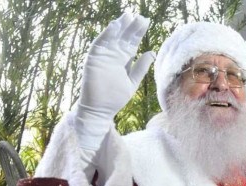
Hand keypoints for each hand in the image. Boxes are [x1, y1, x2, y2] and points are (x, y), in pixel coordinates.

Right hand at [75, 13, 154, 152]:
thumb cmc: (115, 99)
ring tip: (128, 16)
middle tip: (140, 17)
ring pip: (112, 38)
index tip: (146, 21)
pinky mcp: (93, 59)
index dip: (138, 33)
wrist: (100, 111)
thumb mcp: (132, 81)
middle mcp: (113, 55)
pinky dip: (106, 35)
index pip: (131, 43)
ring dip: (119, 27)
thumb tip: (152, 53)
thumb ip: (141, 67)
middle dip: (131, 27)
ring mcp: (103, 56)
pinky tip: (115, 26)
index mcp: (123, 60)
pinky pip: (100, 44)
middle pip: (123, 38)